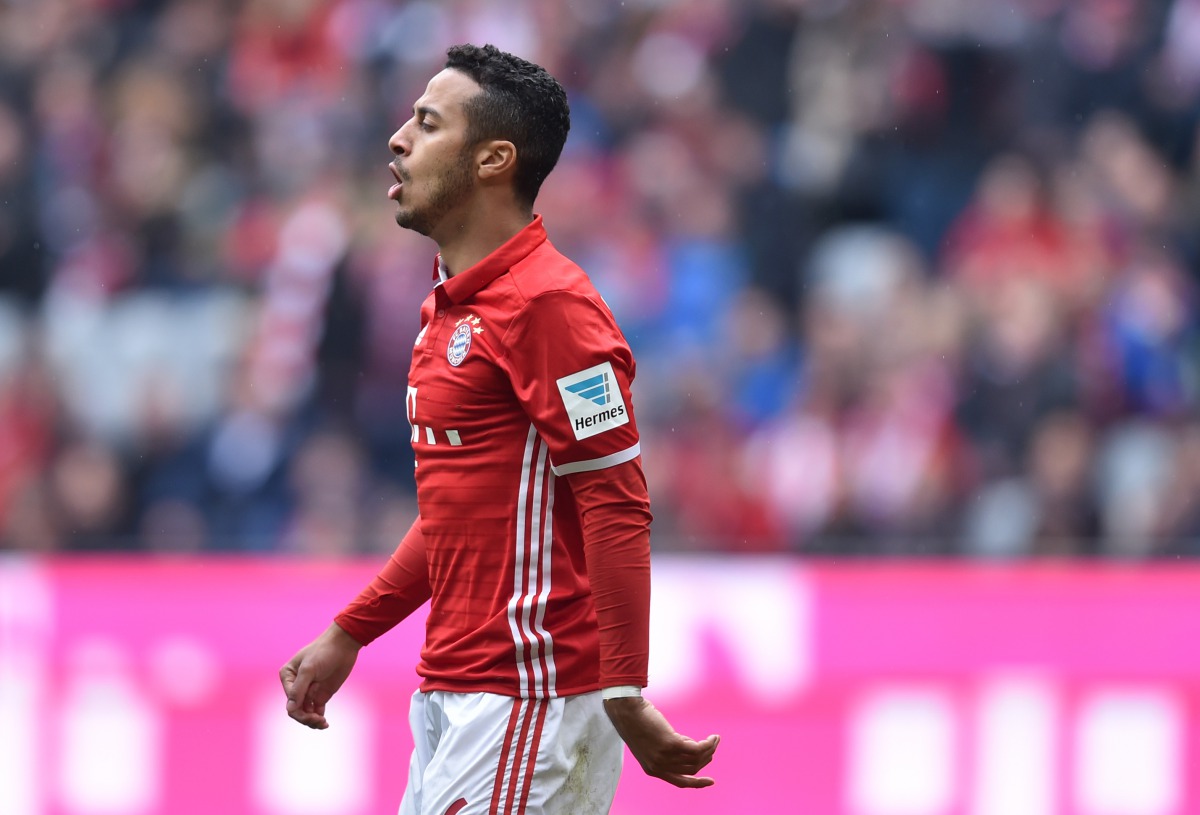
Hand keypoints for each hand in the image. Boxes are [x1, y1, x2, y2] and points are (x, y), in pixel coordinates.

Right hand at [279, 623, 361, 728]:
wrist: (344, 644)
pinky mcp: (320, 694)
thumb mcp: (309, 669)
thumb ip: (299, 689)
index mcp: (288, 677)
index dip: (299, 711)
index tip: (313, 713)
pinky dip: (318, 719)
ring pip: (305, 712)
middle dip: (305, 718)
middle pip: (296, 709)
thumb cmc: (324, 651)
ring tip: (323, 723)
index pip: (290, 701)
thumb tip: (291, 708)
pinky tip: (324, 723)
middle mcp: (296, 685)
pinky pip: (316, 711)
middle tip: (319, 721)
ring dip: (312, 721)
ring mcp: (309, 691)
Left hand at [603, 696, 719, 787]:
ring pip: (697, 759)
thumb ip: (666, 749)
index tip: (711, 780)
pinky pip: (697, 748)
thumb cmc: (636, 721)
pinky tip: (712, 737)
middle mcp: (659, 767)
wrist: (625, 711)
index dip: (697, 783)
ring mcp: (665, 757)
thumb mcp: (649, 742)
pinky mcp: (670, 744)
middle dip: (706, 758)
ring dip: (710, 749)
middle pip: (692, 769)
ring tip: (715, 739)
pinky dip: (708, 743)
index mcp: (652, 769)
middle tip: (713, 745)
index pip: (680, 782)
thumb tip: (689, 746)